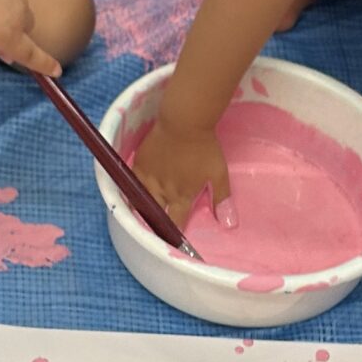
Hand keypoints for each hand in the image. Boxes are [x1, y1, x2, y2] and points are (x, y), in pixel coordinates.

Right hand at [135, 111, 227, 227]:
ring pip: (141, 202)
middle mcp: (162, 192)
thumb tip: (228, 224)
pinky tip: (134, 194)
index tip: (176, 240)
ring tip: (144, 214)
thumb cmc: (204, 147)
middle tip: (158, 226)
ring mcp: (147, 179)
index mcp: (182, 196)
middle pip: (155, 215)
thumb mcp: (219, 173)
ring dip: (144, 209)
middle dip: (157, 222)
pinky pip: (132, 184)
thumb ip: (221, 199)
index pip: (175, 223)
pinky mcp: (138, 165)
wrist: (184, 121)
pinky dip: (134, 192)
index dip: (174, 234)